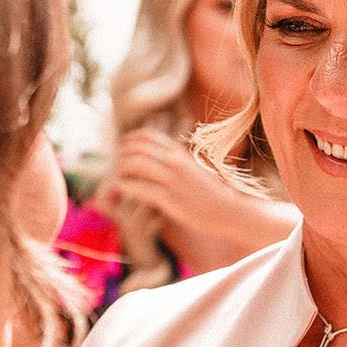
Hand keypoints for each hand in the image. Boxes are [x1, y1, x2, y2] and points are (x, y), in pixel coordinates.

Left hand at [101, 128, 244, 236]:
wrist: (229, 210)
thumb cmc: (211, 192)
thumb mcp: (194, 168)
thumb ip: (176, 161)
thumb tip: (156, 158)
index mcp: (180, 153)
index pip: (148, 136)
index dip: (130, 139)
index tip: (123, 147)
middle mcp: (175, 162)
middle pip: (137, 148)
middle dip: (122, 155)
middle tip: (117, 164)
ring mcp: (172, 180)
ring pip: (135, 165)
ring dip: (121, 170)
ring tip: (118, 177)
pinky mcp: (169, 200)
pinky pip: (140, 188)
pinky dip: (125, 186)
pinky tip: (121, 188)